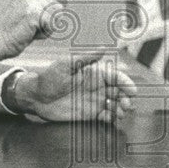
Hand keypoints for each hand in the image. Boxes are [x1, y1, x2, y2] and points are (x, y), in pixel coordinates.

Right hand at [0, 0, 89, 69]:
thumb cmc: (14, 34)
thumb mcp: (31, 17)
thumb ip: (45, 8)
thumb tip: (63, 3)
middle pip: (59, 6)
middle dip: (51, 21)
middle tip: (31, 28)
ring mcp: (32, 1)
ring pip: (57, 16)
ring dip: (47, 29)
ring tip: (30, 31)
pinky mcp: (33, 13)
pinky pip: (52, 25)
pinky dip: (44, 33)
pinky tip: (30, 34)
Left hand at [7, 53, 136, 122]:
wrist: (36, 97)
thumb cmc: (49, 78)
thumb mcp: (66, 65)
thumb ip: (86, 58)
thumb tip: (103, 48)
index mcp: (94, 74)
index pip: (115, 77)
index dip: (125, 83)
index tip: (132, 90)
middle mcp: (96, 87)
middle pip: (118, 92)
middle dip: (125, 97)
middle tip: (127, 104)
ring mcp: (94, 101)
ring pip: (114, 104)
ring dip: (120, 108)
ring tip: (121, 113)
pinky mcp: (89, 113)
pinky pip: (105, 116)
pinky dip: (111, 118)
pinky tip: (112, 119)